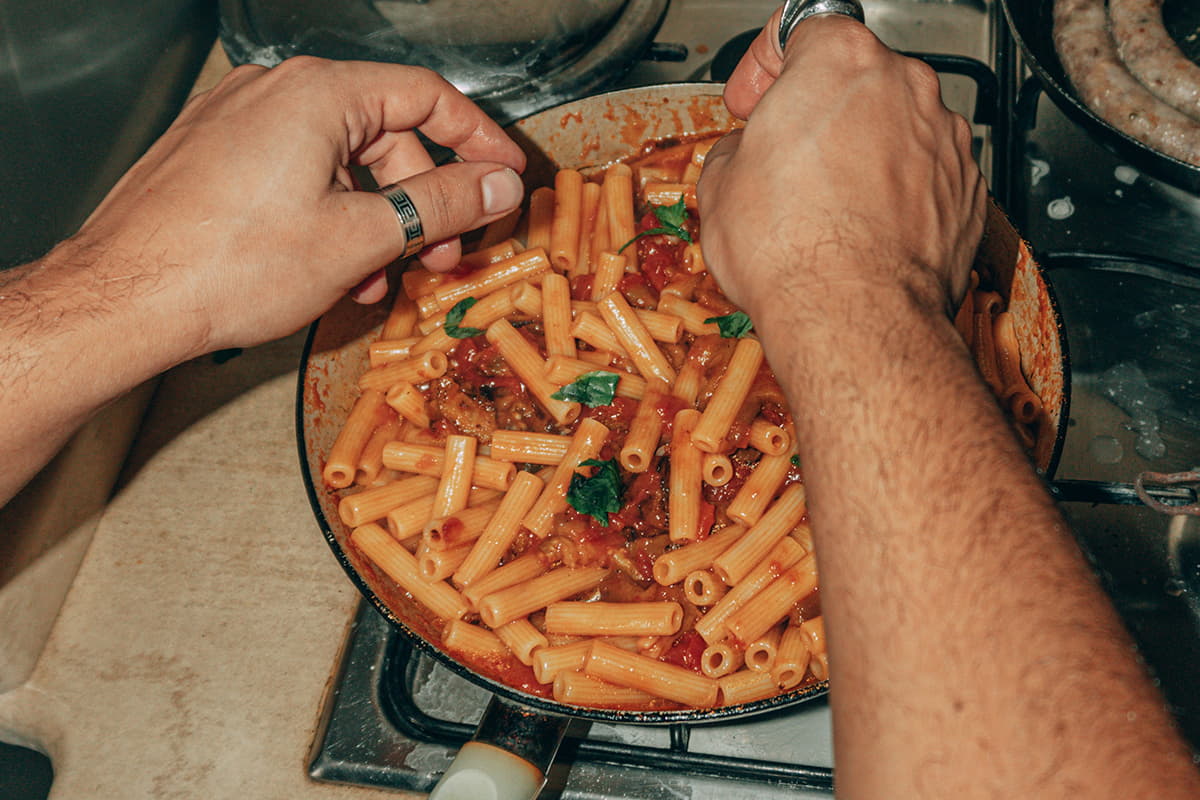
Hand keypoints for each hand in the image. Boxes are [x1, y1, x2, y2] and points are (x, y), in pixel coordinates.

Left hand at [71, 57, 526, 353]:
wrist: (125, 300)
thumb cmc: (225, 266)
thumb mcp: (359, 238)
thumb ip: (440, 205)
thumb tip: (495, 187)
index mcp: (316, 93)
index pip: (427, 96)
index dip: (477, 140)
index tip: (502, 175)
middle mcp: (274, 91)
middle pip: (384, 134)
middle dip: (419, 200)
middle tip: (439, 252)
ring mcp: (238, 121)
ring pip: (340, 163)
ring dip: (372, 220)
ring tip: (374, 277)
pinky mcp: (216, 155)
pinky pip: (296, 174)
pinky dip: (327, 216)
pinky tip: (329, 268)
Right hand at [698, 14, 985, 324]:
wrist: (853, 316)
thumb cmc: (792, 248)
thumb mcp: (720, 186)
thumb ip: (737, 148)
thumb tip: (743, 158)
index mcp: (840, 60)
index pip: (801, 28)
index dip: (765, 66)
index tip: (752, 99)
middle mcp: (904, 85)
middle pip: (855, 78)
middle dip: (818, 111)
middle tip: (783, 154)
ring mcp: (944, 137)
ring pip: (894, 127)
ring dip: (860, 152)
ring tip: (822, 204)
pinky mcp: (967, 190)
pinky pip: (923, 176)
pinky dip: (896, 193)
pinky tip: (861, 229)